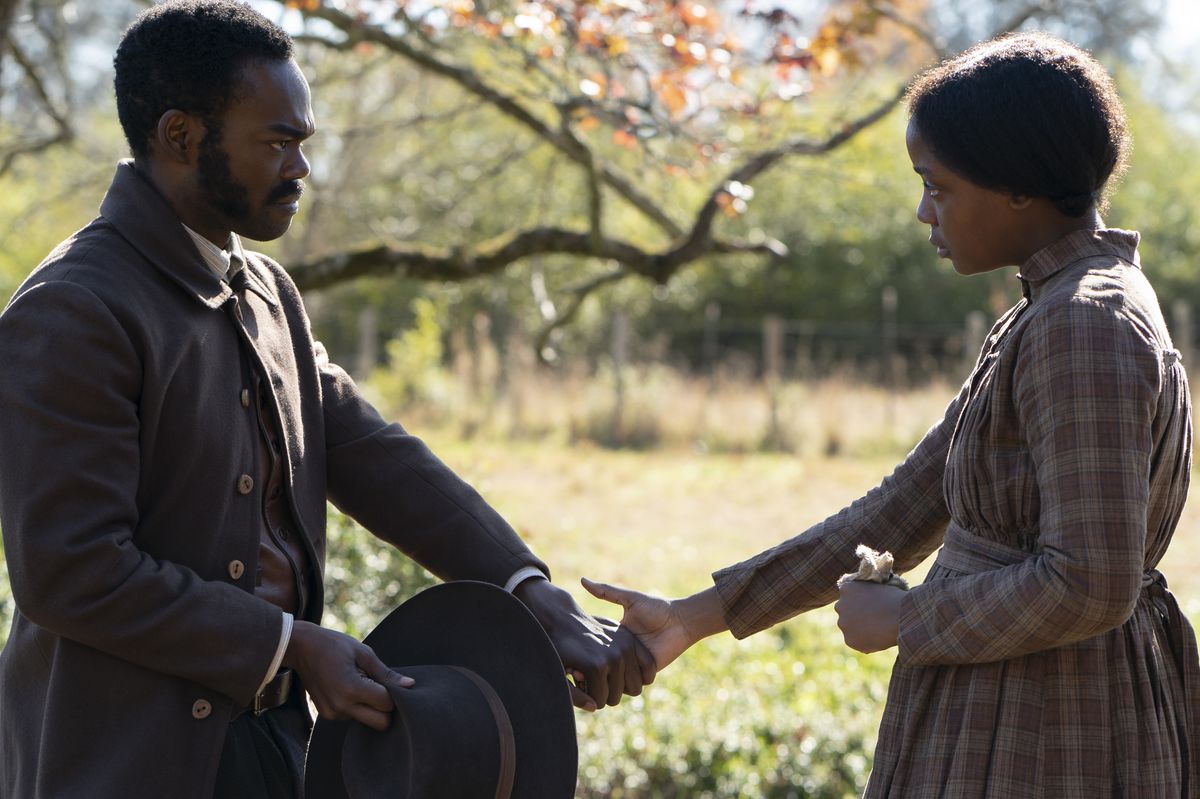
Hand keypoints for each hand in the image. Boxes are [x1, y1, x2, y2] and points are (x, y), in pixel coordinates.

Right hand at [283, 620, 412, 730]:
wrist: (301, 648)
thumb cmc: (334, 645)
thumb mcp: (364, 653)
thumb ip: (386, 674)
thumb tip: (410, 685)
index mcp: (352, 688)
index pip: (386, 705)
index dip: (395, 695)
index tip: (392, 683)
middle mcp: (341, 706)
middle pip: (379, 723)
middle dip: (386, 709)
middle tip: (382, 689)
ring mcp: (332, 713)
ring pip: (366, 721)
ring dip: (370, 707)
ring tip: (361, 683)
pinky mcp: (327, 715)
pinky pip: (352, 717)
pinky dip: (357, 707)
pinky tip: (350, 688)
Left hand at [513, 578, 654, 710]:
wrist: (563, 618)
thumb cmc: (558, 648)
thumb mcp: (558, 674)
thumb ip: (574, 696)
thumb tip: (594, 707)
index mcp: (596, 667)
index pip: (599, 702)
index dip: (587, 696)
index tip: (577, 682)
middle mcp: (614, 656)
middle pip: (616, 696)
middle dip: (602, 691)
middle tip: (589, 676)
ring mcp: (625, 646)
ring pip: (634, 686)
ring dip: (619, 684)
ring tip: (602, 671)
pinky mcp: (630, 638)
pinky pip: (648, 665)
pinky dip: (640, 674)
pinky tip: (624, 671)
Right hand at [581, 578, 723, 672]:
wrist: (681, 622)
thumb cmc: (657, 608)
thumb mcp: (630, 599)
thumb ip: (607, 592)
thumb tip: (582, 580)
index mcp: (616, 636)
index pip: (594, 647)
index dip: (583, 652)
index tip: (573, 652)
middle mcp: (623, 652)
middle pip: (601, 667)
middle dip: (589, 672)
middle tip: (579, 670)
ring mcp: (633, 665)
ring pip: (614, 680)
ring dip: (607, 680)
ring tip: (597, 678)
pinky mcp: (645, 674)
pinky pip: (631, 686)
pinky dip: (623, 685)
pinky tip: (616, 680)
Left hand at [833, 581, 904, 652]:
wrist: (902, 617)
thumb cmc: (897, 599)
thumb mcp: (879, 587)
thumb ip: (867, 593)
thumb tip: (868, 599)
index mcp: (847, 588)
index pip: (847, 595)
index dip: (859, 601)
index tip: (869, 605)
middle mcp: (840, 605)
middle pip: (844, 611)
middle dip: (855, 615)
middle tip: (872, 619)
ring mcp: (843, 623)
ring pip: (849, 627)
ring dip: (859, 629)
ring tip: (878, 630)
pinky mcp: (849, 640)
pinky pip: (855, 642)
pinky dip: (864, 642)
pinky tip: (879, 639)